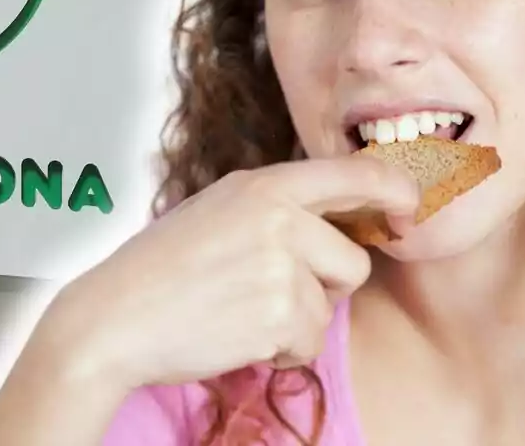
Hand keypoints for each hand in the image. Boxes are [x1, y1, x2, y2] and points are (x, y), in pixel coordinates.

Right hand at [31, 154, 419, 392]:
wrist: (114, 317)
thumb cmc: (161, 269)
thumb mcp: (219, 212)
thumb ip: (276, 209)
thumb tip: (340, 221)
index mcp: (262, 184)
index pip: (353, 174)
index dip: (395, 190)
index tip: (410, 209)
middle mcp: (278, 215)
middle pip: (353, 260)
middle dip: (323, 287)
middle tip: (271, 292)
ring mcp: (280, 262)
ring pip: (331, 305)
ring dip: (297, 321)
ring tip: (242, 312)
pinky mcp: (279, 311)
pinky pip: (309, 342)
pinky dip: (280, 350)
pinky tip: (236, 334)